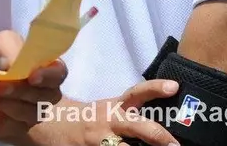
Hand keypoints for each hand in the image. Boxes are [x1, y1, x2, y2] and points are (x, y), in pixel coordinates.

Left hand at [0, 29, 67, 141]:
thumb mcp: (2, 42)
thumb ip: (11, 52)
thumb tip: (12, 66)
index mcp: (47, 66)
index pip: (59, 72)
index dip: (49, 76)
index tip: (32, 77)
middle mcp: (45, 90)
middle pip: (47, 97)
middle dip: (23, 91)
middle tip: (2, 86)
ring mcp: (34, 109)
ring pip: (33, 114)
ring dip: (11, 104)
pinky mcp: (19, 125)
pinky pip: (18, 127)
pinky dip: (3, 117)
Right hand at [65, 80, 180, 145]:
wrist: (53, 123)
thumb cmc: (90, 118)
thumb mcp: (109, 109)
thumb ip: (130, 111)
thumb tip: (165, 114)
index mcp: (116, 107)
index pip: (137, 92)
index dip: (155, 88)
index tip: (174, 86)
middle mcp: (110, 121)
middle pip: (137, 126)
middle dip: (158, 136)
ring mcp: (100, 139)